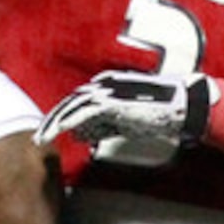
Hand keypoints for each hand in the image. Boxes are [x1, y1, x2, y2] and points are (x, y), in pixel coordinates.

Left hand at [35, 69, 204, 166]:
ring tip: (43, 138)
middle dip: (52, 119)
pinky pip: (85, 113)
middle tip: (40, 136)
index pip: (77, 102)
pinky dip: (70, 121)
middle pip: (70, 102)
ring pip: (72, 106)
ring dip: (55, 122)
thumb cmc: (161, 114)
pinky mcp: (114, 101)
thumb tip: (82, 134)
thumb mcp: (127, 121)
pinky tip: (60, 131)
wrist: (184, 107)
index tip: (51, 131)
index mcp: (108, 87)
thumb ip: (104, 125)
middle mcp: (105, 85)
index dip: (62, 116)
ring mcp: (109, 91)